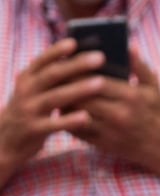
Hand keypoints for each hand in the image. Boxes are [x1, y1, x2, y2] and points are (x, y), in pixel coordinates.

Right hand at [0, 39, 105, 169]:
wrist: (5, 140)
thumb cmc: (30, 111)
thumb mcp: (34, 91)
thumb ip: (51, 79)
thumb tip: (81, 61)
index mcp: (27, 78)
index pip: (42, 60)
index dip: (57, 51)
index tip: (75, 41)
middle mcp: (26, 91)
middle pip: (52, 75)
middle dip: (76, 65)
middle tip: (100, 57)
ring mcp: (28, 110)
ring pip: (55, 97)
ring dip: (78, 89)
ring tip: (100, 83)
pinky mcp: (33, 130)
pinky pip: (54, 124)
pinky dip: (70, 120)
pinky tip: (87, 117)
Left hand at [71, 49, 159, 176]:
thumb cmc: (157, 114)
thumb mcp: (154, 89)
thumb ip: (140, 67)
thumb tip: (129, 46)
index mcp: (131, 96)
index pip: (96, 80)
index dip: (78, 72)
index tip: (69, 66)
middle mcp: (120, 114)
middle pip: (82, 97)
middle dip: (67, 87)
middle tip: (57, 79)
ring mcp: (111, 131)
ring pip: (76, 114)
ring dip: (64, 104)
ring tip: (59, 95)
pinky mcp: (104, 144)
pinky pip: (78, 131)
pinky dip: (68, 121)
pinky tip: (66, 113)